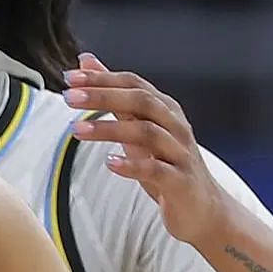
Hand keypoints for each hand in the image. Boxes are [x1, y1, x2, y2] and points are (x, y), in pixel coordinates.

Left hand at [62, 51, 229, 242]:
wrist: (203, 209)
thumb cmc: (167, 164)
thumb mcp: (138, 126)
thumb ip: (114, 96)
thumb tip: (87, 62)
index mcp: (165, 109)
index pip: (133, 84)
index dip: (103, 79)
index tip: (71, 78)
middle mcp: (175, 126)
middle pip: (142, 101)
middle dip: (104, 96)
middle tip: (70, 97)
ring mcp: (180, 153)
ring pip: (147, 132)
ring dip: (110, 128)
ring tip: (78, 129)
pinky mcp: (180, 181)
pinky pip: (157, 169)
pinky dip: (133, 164)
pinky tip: (110, 163)